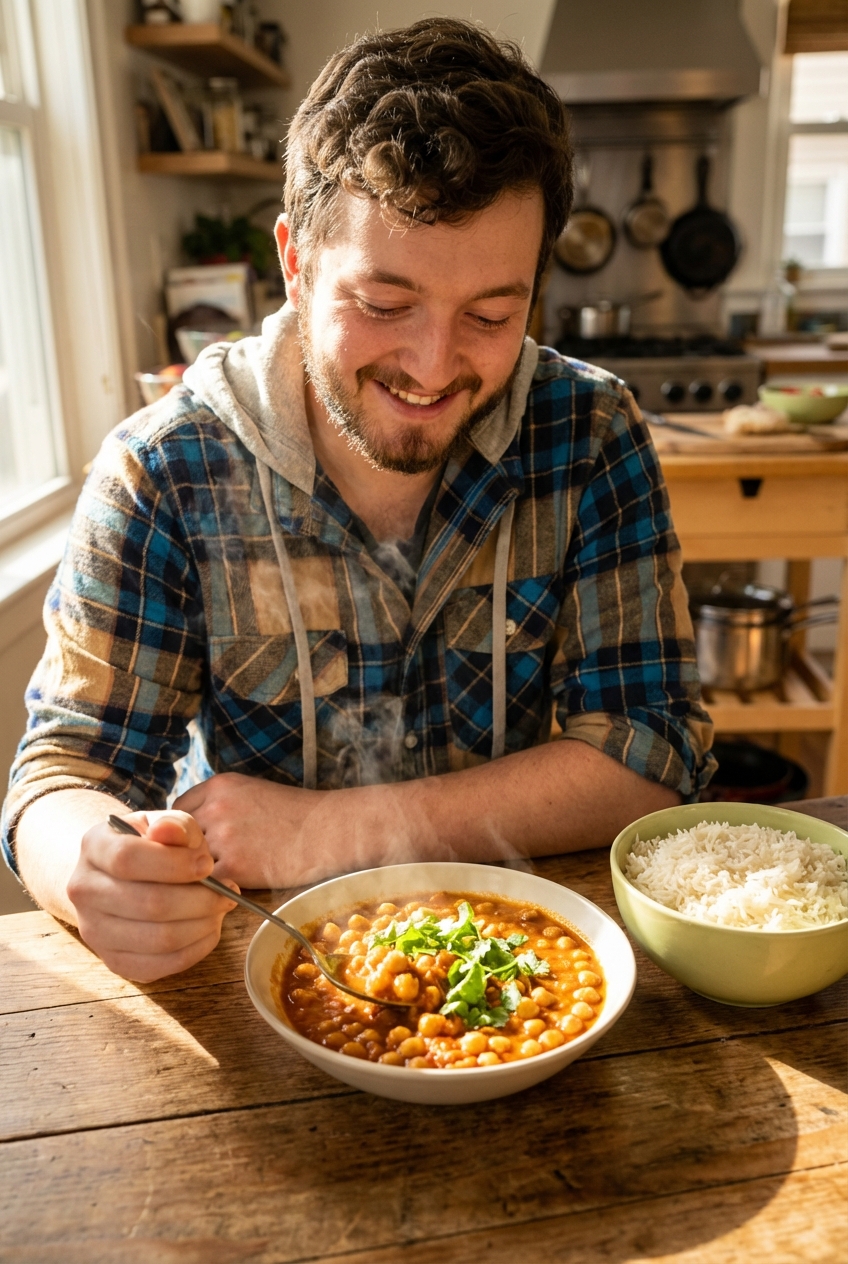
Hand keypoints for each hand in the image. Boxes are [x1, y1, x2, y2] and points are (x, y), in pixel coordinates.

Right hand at [67, 810, 237, 981]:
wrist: (119, 876)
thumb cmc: (152, 846)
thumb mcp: (164, 824)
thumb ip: (174, 826)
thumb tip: (170, 832)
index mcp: (94, 846)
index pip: (128, 858)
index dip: (174, 864)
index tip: (207, 864)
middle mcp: (84, 890)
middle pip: (148, 903)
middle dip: (200, 899)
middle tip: (229, 890)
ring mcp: (95, 930)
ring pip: (158, 938)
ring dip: (202, 924)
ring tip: (221, 908)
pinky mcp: (114, 961)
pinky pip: (161, 965)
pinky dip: (196, 949)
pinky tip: (209, 928)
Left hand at [173, 773, 314, 886]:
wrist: (328, 830)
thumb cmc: (297, 814)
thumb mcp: (253, 792)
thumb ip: (220, 804)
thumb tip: (189, 828)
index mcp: (220, 785)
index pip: (176, 809)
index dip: (181, 829)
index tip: (190, 841)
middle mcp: (215, 808)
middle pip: (177, 837)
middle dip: (186, 851)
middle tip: (201, 862)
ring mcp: (222, 837)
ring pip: (189, 862)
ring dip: (200, 872)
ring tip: (222, 875)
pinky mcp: (233, 866)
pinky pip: (207, 883)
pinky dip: (215, 888)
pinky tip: (233, 885)